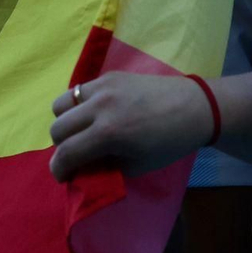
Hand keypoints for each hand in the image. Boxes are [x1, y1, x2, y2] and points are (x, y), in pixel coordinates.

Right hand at [48, 72, 212, 180]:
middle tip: (75, 154)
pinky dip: (79, 105)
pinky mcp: (108, 76)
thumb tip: (81, 168)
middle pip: (57, 127)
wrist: (194, 107)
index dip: (58, 169)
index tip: (63, 177)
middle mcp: (99, 106)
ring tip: (81, 130)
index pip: (66, 153)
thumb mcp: (136, 166)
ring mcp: (102, 86)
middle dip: (61, 146)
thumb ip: (104, 167)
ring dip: (65, 121)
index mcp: (108, 133)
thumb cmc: (169, 143)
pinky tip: (96, 114)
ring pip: (61, 103)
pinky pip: (79, 91)